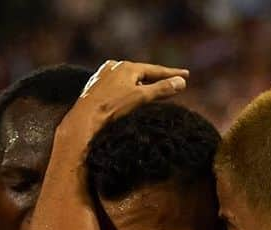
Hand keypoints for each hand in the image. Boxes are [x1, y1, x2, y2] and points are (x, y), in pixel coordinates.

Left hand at [63, 60, 188, 138]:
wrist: (84, 121)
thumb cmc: (112, 109)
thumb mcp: (141, 98)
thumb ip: (162, 89)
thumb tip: (181, 82)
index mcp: (126, 66)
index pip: (155, 70)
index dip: (172, 74)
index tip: (186, 75)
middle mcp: (114, 67)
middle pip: (141, 73)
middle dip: (156, 78)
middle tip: (172, 81)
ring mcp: (102, 76)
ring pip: (128, 79)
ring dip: (141, 84)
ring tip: (152, 89)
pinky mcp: (94, 87)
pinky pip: (117, 86)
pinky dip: (127, 89)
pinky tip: (128, 95)